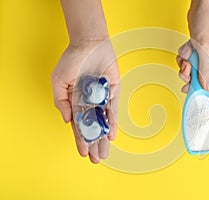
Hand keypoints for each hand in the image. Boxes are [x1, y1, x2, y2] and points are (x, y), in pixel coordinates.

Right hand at [51, 40, 119, 163]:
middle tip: (96, 160)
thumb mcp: (59, 80)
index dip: (80, 139)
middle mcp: (89, 102)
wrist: (89, 43)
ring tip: (104, 153)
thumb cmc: (72, 60)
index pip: (78, 125)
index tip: (82, 153)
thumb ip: (61, 101)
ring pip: (103, 121)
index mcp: (75, 101)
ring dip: (104, 137)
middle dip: (94, 143)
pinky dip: (113, 122)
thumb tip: (67, 120)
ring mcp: (101, 97)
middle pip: (92, 127)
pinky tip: (113, 135)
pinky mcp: (113, 91)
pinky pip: (113, 109)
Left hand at [177, 0, 208, 91]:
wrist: (201, 7)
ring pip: (190, 70)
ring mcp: (205, 57)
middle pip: (198, 79)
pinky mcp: (197, 52)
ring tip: (188, 52)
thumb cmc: (208, 22)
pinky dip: (183, 54)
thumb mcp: (205, 47)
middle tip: (187, 64)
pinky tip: (188, 46)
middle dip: (189, 72)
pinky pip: (186, 61)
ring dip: (184, 62)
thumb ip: (204, 69)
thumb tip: (205, 87)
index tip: (190, 86)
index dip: (200, 88)